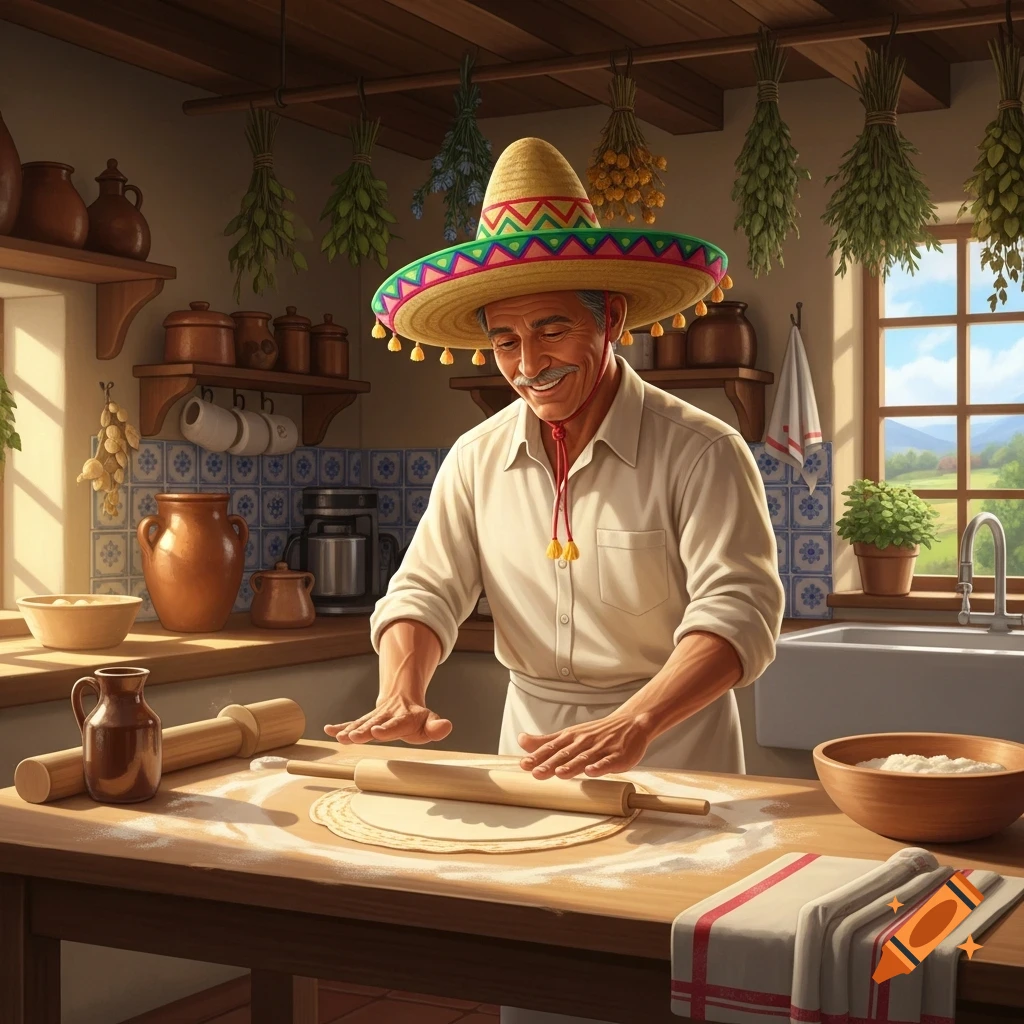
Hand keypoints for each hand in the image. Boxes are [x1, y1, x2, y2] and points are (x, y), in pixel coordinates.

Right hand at [324, 694, 451, 745]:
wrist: (402, 700)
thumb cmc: (417, 718)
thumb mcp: (430, 721)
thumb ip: (437, 726)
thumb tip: (447, 726)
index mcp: (404, 718)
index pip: (395, 725)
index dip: (386, 729)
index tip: (376, 732)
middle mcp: (387, 716)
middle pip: (374, 724)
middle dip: (363, 731)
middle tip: (354, 737)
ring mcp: (375, 717)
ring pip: (361, 723)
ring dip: (350, 730)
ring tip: (339, 738)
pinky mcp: (366, 720)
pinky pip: (352, 723)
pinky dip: (340, 727)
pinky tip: (328, 730)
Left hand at [518, 713, 652, 779]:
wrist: (630, 723)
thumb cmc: (596, 733)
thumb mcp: (569, 734)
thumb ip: (545, 741)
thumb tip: (521, 740)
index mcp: (571, 738)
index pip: (552, 748)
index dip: (537, 756)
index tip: (524, 764)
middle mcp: (584, 742)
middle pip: (565, 754)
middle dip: (550, 764)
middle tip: (536, 772)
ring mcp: (600, 749)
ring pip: (584, 758)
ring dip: (572, 765)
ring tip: (560, 773)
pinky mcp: (617, 756)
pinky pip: (607, 762)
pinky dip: (600, 767)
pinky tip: (592, 772)